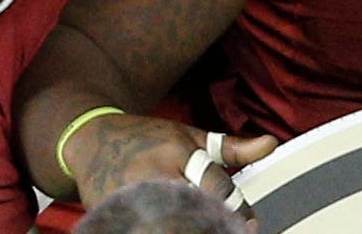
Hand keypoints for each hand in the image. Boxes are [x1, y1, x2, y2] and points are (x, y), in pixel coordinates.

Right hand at [64, 111, 275, 213]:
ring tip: (204, 227)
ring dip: (189, 225)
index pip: (214, 185)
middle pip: (192, 207)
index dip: (237, 207)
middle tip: (227, 230)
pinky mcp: (110, 209)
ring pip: (167, 221)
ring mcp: (128, 193)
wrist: (88, 138)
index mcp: (174, 150)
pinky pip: (138, 226)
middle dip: (212, 223)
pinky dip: (156, 227)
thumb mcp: (188, 136)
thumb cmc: (147, 138)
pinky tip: (170, 226)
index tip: (250, 223)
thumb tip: (273, 144)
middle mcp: (152, 171)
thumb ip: (230, 147)